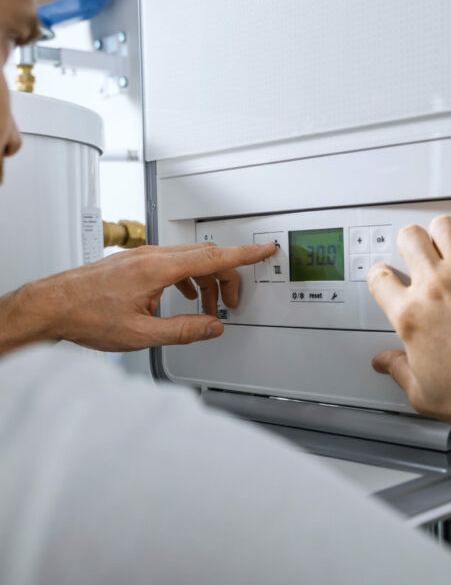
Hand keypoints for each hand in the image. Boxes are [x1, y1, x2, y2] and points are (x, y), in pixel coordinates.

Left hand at [0, 241, 275, 352]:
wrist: (52, 306)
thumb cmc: (86, 316)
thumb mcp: (141, 335)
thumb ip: (184, 330)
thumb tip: (213, 326)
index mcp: (158, 269)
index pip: (212, 257)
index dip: (244, 255)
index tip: (264, 249)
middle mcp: (152, 256)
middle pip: (205, 257)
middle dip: (226, 277)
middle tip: (232, 301)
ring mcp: (143, 256)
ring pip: (189, 259)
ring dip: (205, 280)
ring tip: (206, 306)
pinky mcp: (135, 261)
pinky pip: (173, 262)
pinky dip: (188, 277)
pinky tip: (182, 295)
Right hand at [366, 215, 450, 437]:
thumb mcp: (425, 394)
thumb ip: (399, 370)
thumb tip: (385, 363)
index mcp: (411, 316)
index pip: (379, 277)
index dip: (381, 276)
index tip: (389, 278)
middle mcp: (437, 287)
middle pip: (410, 238)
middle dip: (411, 244)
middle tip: (420, 254)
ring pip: (444, 225)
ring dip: (445, 235)